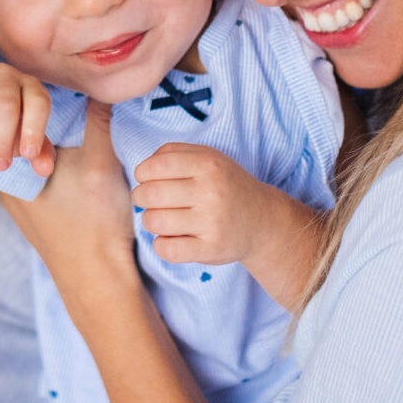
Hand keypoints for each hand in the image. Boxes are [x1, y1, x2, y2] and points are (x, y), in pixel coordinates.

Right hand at [0, 63, 54, 175]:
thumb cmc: (6, 127)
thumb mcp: (23, 139)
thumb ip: (38, 152)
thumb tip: (45, 169)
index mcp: (29, 86)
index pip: (38, 102)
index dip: (34, 128)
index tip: (27, 155)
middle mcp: (4, 74)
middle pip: (5, 104)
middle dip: (2, 139)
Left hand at [0, 102, 137, 317]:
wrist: (99, 282)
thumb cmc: (95, 222)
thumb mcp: (101, 161)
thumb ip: (99, 119)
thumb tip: (102, 83)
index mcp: (11, 172)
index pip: (17, 123)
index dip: (41, 107)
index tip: (67, 102)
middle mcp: (8, 189)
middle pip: (26, 142)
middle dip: (50, 129)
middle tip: (79, 121)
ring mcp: (22, 207)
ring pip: (36, 164)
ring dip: (58, 153)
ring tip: (85, 148)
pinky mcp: (39, 221)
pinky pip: (45, 184)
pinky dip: (61, 174)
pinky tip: (84, 176)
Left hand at [133, 143, 286, 265]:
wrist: (261, 220)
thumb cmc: (224, 185)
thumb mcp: (207, 157)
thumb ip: (172, 153)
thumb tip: (142, 169)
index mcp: (208, 164)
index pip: (155, 166)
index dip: (142, 173)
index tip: (147, 179)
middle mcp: (211, 192)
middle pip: (150, 194)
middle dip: (141, 197)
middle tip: (149, 200)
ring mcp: (212, 222)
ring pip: (154, 222)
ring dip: (150, 221)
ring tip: (161, 219)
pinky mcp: (211, 249)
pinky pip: (167, 249)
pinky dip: (161, 245)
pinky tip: (170, 238)